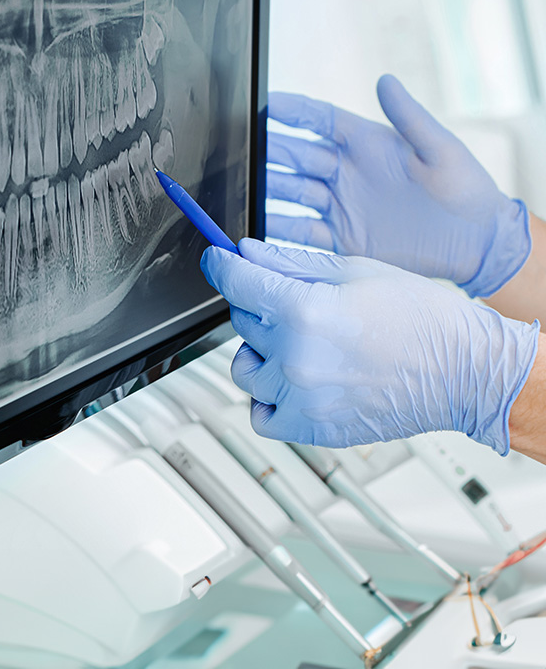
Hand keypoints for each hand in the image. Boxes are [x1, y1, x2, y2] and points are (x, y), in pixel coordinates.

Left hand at [200, 239, 538, 452]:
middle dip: (259, 305)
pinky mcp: (312, 428)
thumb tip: (246, 253)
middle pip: (241, 320)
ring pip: (244, 366)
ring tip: (299, 344)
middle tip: (296, 302)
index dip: (221, 264)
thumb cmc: (421, 318)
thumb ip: (289, 263)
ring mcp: (302, 397)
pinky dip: (268, 396)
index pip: (236, 282)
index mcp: (306, 311)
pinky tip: (294, 379)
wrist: (464, 370)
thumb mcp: (352, 270)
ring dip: (260, 351)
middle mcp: (297, 358)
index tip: (217, 259)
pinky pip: (260, 414)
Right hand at [267, 74, 529, 297]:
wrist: (477, 245)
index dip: (291, 111)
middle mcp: (345, 172)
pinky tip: (257, 226)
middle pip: (295, 156)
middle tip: (240, 149)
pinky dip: (277, 229)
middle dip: (267, 150)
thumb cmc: (466, 191)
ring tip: (241, 189)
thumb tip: (386, 80)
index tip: (264, 104)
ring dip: (266, 189)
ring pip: (290, 192)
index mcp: (366, 144)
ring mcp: (340, 205)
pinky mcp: (341, 238)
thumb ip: (410, 117)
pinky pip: (300, 232)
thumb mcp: (440, 150)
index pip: (318, 119)